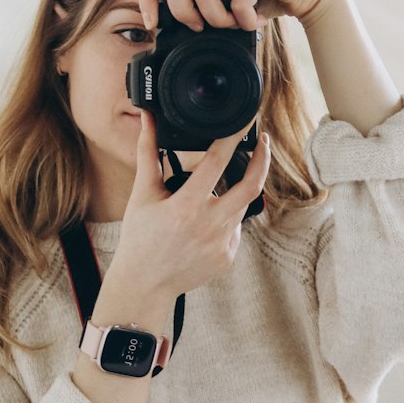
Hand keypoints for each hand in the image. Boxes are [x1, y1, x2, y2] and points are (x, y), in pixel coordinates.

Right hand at [110, 110, 271, 301]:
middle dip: (263, 159)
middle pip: (252, 186)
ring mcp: (222, 244)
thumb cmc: (140, 237)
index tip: (244, 123)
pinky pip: (235, 228)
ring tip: (213, 190)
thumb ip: (148, 153)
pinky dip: (225, 218)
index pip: (217, 162)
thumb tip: (148, 119)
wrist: (144, 283)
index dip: (233, 138)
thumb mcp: (143, 193)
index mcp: (186, 206)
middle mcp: (209, 225)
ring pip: (242, 206)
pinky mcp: (227, 257)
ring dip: (236, 190)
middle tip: (263, 142)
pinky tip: (203, 223)